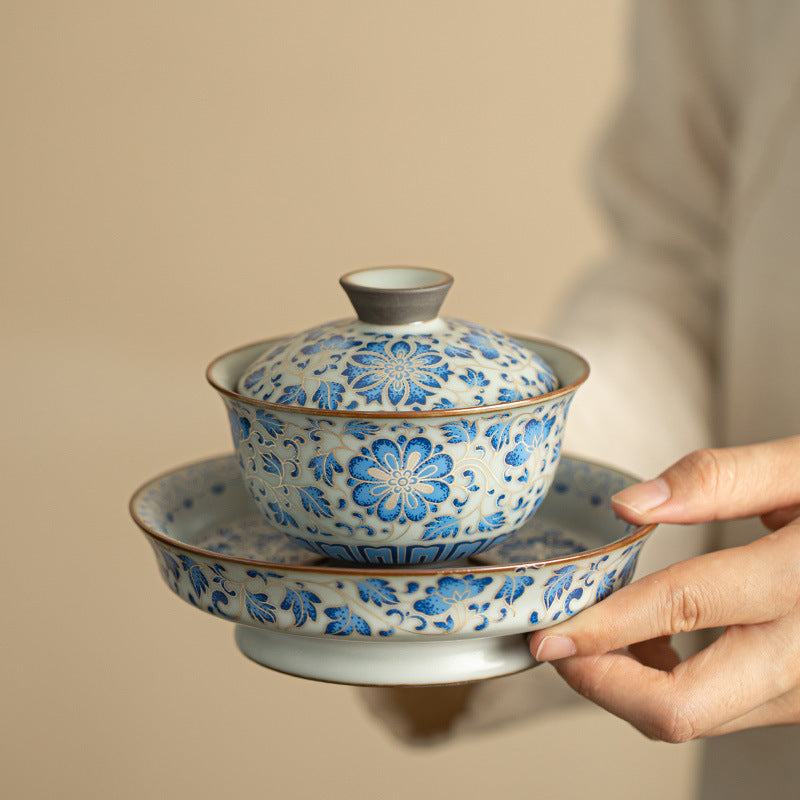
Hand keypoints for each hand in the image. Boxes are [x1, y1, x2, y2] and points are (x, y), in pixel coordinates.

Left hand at [528, 436, 799, 741]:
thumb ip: (718, 480)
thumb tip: (628, 504)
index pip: (685, 606)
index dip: (604, 625)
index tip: (549, 634)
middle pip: (685, 706)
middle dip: (604, 681)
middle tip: (560, 644)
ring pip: (695, 717)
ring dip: (628, 684)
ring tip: (602, 629)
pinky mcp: (799, 702)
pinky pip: (716, 711)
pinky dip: (664, 685)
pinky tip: (651, 641)